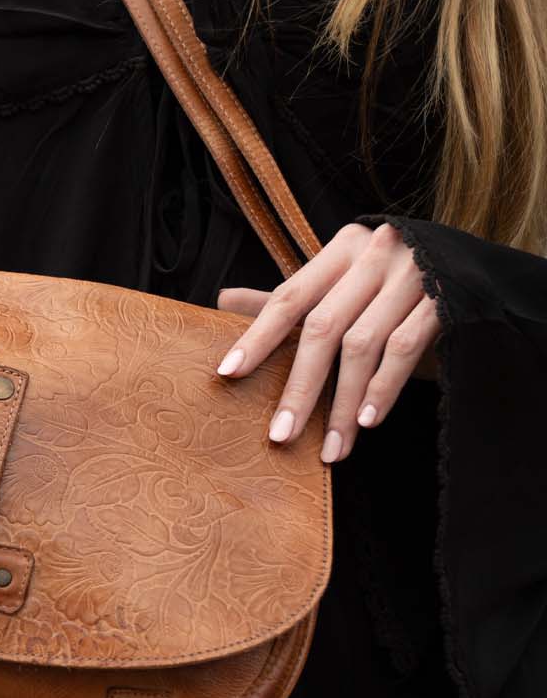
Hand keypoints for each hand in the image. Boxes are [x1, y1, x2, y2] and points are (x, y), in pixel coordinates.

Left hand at [213, 222, 441, 463]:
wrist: (475, 275)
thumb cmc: (393, 287)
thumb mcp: (344, 287)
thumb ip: (292, 299)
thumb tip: (222, 302)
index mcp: (342, 249)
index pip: (289, 297)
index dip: (257, 336)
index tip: (227, 374)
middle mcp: (375, 254)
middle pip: (323, 327)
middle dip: (300, 388)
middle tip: (279, 436)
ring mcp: (413, 274)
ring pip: (363, 346)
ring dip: (342, 404)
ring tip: (329, 448)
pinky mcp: (446, 299)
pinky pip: (405, 350)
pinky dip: (382, 389)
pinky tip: (366, 421)